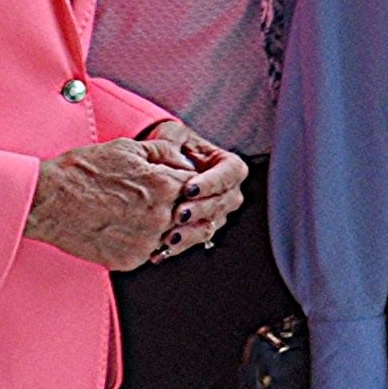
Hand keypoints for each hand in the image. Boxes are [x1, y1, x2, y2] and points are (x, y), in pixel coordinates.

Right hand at [26, 138, 191, 270]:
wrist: (46, 201)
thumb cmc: (82, 171)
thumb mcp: (127, 148)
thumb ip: (164, 153)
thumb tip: (186, 161)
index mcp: (165, 185)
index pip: (196, 186)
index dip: (183, 181)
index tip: (169, 182)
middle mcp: (161, 216)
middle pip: (187, 213)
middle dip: (175, 204)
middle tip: (147, 199)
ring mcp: (146, 241)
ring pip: (170, 235)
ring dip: (160, 226)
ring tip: (132, 214)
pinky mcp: (130, 260)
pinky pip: (148, 252)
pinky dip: (140, 242)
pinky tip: (121, 229)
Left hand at [139, 121, 246, 260]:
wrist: (156, 168)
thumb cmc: (168, 147)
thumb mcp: (170, 136)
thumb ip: (174, 141)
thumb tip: (177, 160)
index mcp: (227, 166)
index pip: (231, 172)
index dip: (213, 182)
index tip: (190, 188)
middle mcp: (227, 191)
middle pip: (223, 203)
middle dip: (201, 210)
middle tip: (179, 214)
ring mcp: (215, 213)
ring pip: (210, 226)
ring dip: (190, 234)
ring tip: (169, 238)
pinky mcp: (199, 230)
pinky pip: (193, 241)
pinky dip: (176, 247)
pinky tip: (159, 252)